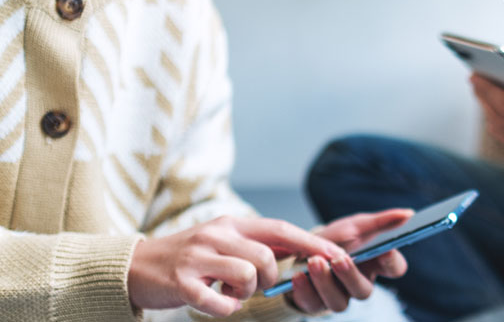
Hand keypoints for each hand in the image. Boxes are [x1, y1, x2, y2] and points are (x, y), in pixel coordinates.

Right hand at [128, 216, 343, 316]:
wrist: (134, 267)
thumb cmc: (189, 259)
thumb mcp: (223, 242)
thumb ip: (256, 244)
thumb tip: (302, 251)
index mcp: (232, 224)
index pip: (281, 229)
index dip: (311, 243)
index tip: (339, 253)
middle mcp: (217, 234)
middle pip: (268, 257)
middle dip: (269, 279)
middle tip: (250, 286)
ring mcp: (198, 257)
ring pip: (248, 276)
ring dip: (245, 294)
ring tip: (228, 293)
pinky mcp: (181, 282)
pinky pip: (219, 302)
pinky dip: (224, 309)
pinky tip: (216, 304)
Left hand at [288, 209, 412, 313]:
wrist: (303, 249)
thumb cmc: (336, 238)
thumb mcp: (357, 225)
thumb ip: (382, 221)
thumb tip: (409, 213)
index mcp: (375, 265)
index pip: (394, 269)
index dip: (392, 262)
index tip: (387, 248)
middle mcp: (359, 285)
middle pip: (363, 291)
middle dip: (351, 275)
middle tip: (340, 259)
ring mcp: (338, 297)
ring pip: (338, 302)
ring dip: (326, 283)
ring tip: (314, 262)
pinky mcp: (314, 304)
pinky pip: (312, 303)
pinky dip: (305, 290)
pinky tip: (299, 276)